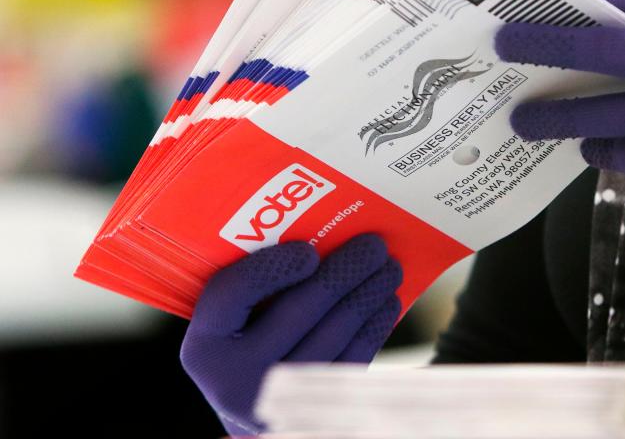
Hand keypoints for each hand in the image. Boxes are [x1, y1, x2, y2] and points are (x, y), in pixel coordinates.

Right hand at [181, 235, 401, 435]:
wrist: (258, 416)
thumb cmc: (246, 354)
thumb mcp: (230, 329)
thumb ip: (251, 291)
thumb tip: (319, 237)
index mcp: (205, 348)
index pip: (234, 293)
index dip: (272, 268)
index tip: (308, 250)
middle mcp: (236, 381)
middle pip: (298, 310)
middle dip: (343, 270)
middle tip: (373, 244)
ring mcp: (279, 401)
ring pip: (336, 333)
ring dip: (369, 293)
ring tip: (389, 268)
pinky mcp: (317, 411)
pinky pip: (354, 359)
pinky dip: (375, 326)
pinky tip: (386, 303)